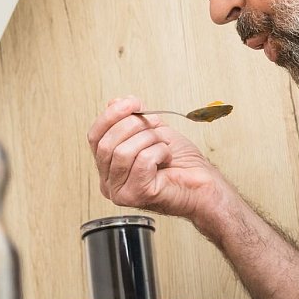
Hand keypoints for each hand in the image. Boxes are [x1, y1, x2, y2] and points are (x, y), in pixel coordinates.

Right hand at [87, 96, 227, 220]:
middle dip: (133, 126)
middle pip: (105, 144)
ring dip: (149, 140)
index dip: (111, 115)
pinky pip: (142, 161)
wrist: (204, 185)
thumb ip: (132, 118)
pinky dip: (159, 152)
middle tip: (154, 125)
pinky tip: (167, 158)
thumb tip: (115, 102)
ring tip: (162, 145)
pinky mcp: (137, 195)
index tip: (131, 103)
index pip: (94, 136)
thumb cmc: (182, 164)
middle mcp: (110, 182)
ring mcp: (121, 192)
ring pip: (122, 152)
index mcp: (109, 167)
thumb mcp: (153, 131)